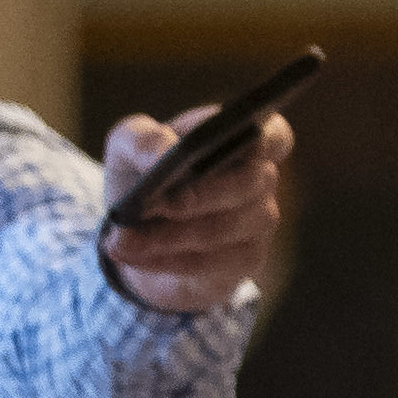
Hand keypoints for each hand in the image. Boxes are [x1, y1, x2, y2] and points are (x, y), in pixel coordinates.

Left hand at [97, 105, 291, 313]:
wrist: (142, 232)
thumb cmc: (143, 174)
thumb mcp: (127, 148)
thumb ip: (142, 140)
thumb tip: (165, 151)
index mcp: (238, 139)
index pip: (274, 135)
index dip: (266, 140)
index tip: (249, 143)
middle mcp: (259, 178)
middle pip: (248, 184)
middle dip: (201, 194)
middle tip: (155, 203)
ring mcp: (259, 221)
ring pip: (225, 228)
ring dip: (170, 235)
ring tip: (123, 239)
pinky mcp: (246, 259)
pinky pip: (211, 262)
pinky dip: (166, 259)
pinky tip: (135, 255)